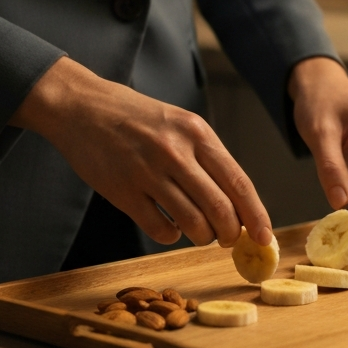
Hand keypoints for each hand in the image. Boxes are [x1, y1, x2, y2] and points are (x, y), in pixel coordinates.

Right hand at [11, 57, 271, 247]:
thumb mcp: (179, 123)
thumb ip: (207, 157)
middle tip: (229, 240)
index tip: (264, 237)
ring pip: (192, 223)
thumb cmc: (136, 116)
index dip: (256, 215)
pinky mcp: (123, 193)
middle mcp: (175, 152)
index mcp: (197, 132)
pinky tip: (169, 227)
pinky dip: (171, 236)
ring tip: (200, 233)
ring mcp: (148, 173)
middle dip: (231, 233)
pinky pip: (160, 229)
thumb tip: (237, 201)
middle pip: (220, 208)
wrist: (82, 107)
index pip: (238, 182)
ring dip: (202, 236)